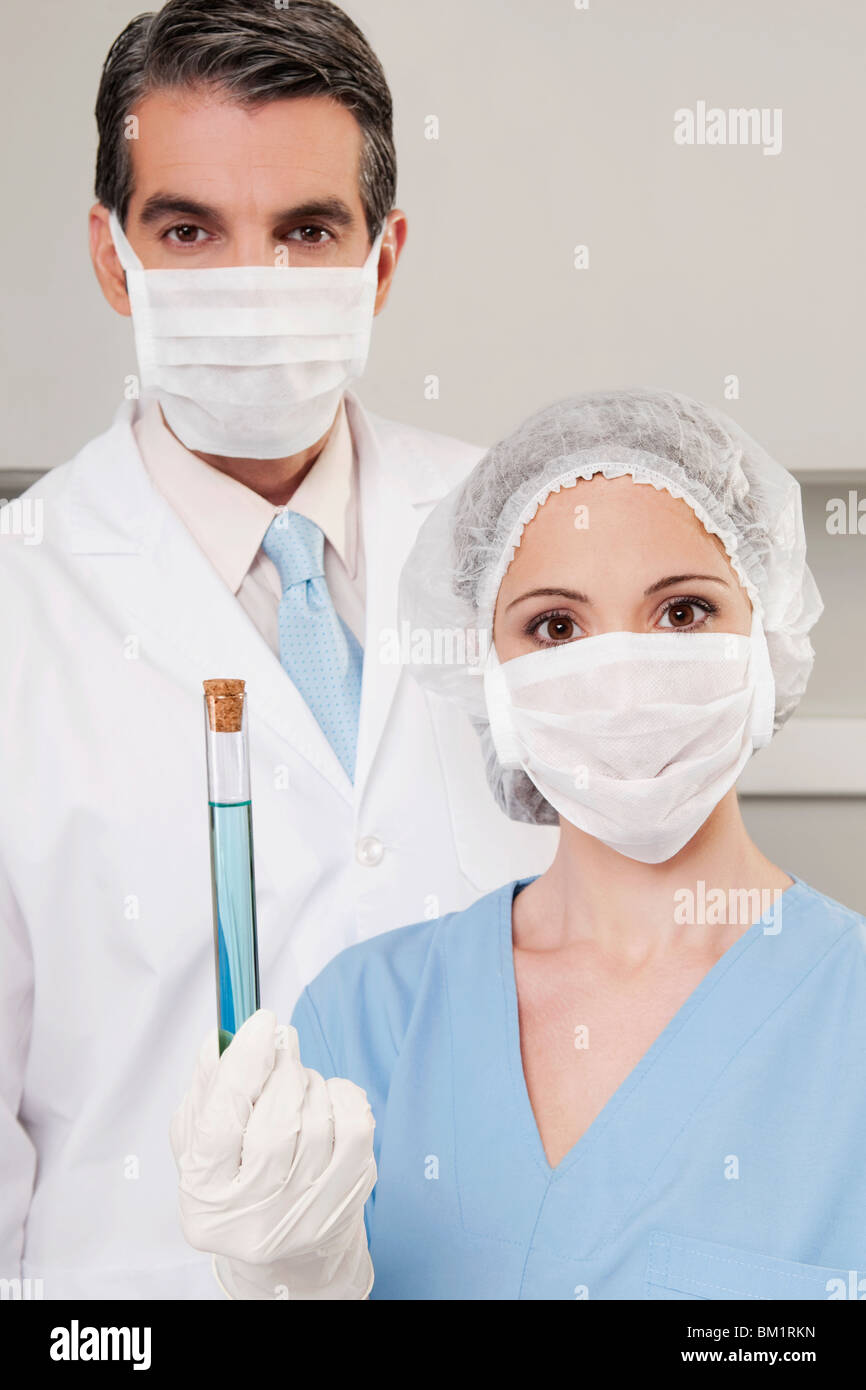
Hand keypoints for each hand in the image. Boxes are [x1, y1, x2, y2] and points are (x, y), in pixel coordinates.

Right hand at [170, 1009, 375, 1298]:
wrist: (285, 1245)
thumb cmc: (237, 1176)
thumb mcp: (201, 1139)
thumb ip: (207, 1089)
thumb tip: (222, 1040)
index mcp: (204, 1196)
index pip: (222, 1123)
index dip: (245, 1064)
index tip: (263, 1021)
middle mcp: (252, 1217)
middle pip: (276, 1123)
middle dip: (283, 1069)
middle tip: (282, 1045)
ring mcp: (303, 1217)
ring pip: (318, 1122)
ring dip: (310, 1082)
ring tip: (299, 1082)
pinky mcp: (345, 1206)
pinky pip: (356, 1131)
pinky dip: (344, 1098)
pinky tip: (328, 1099)